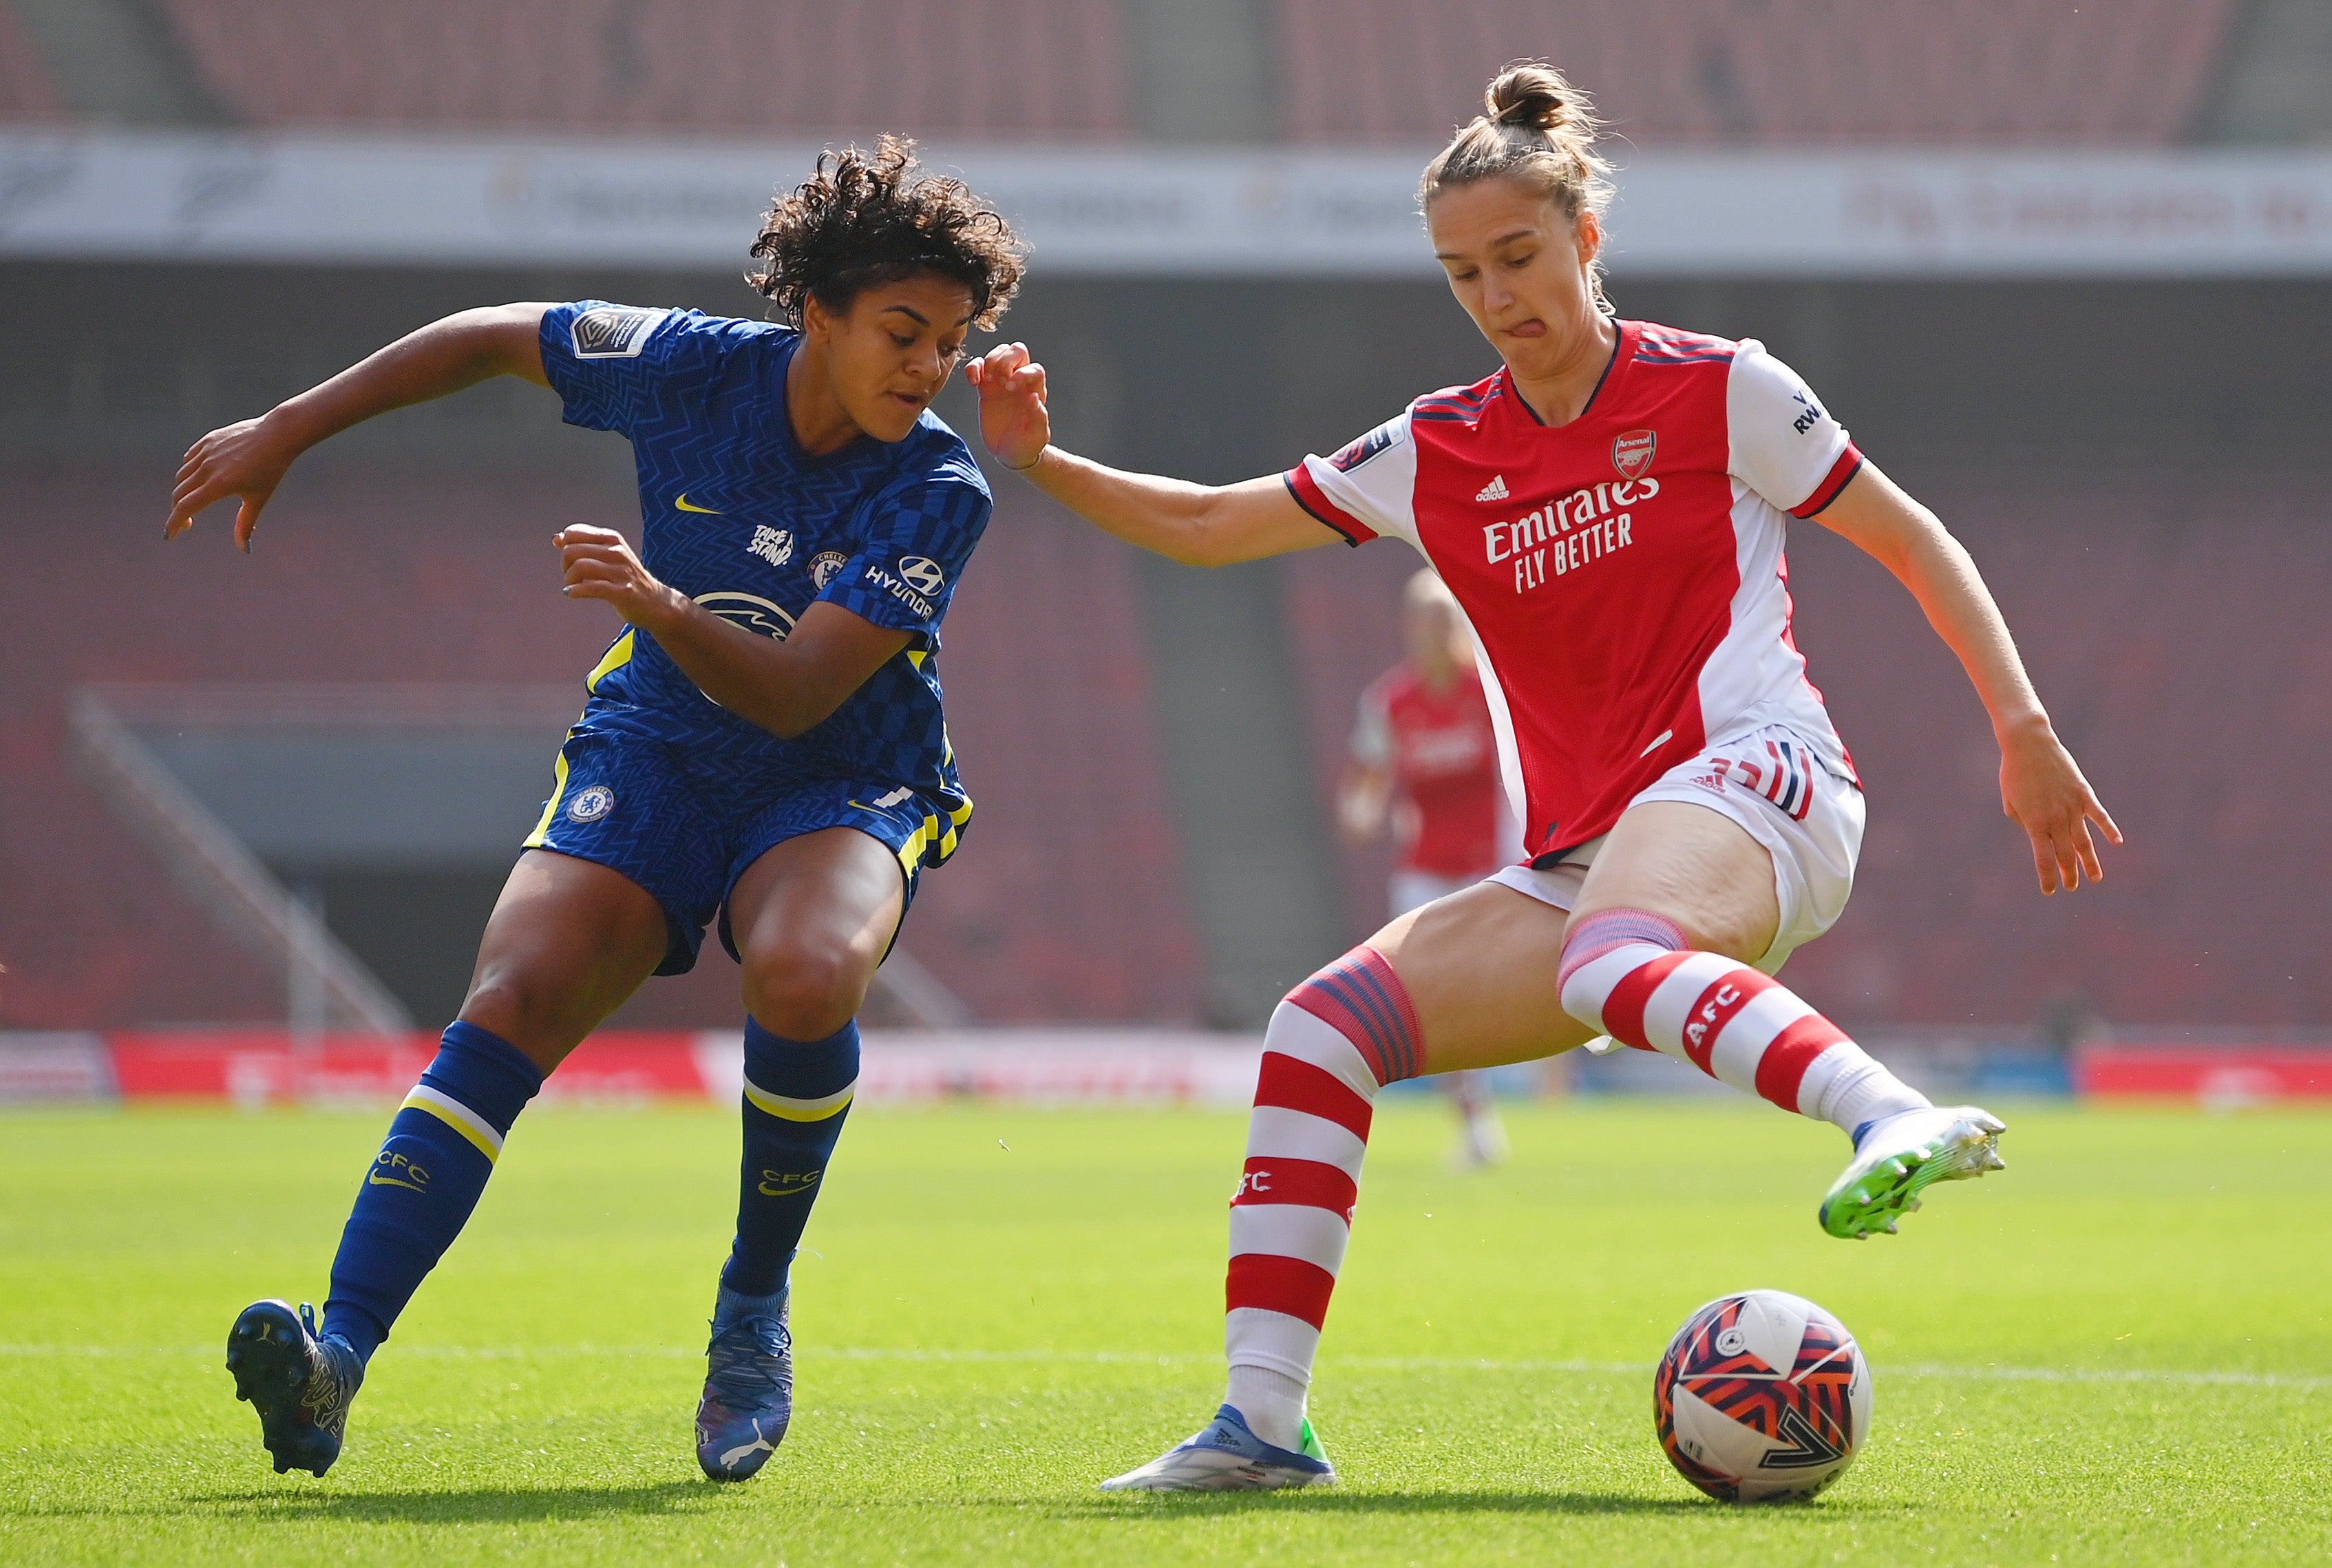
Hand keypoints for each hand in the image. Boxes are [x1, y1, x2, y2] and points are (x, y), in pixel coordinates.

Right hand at [167, 412, 305, 549]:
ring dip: (183, 492)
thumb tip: (245, 550)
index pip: (186, 507)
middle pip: (180, 494)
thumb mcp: (259, 499)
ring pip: (182, 476)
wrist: (277, 435)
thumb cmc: (271, 469)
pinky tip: (198, 479)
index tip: (169, 536)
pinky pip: (189, 459)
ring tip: (195, 501)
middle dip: (178, 511)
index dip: (174, 523)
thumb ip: (246, 524)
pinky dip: (188, 472)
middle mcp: (207, 468)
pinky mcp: (207, 441)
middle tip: (187, 524)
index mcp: (218, 485)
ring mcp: (205, 452)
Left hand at [556, 525, 684, 628]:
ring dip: (569, 580)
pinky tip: (571, 594)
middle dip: (564, 566)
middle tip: (571, 577)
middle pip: (572, 550)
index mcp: (612, 539)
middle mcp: (617, 551)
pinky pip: (591, 588)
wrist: (656, 603)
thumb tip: (557, 539)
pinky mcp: (622, 592)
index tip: (571, 562)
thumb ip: (582, 546)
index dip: (565, 548)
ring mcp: (621, 572)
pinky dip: (575, 591)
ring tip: (573, 587)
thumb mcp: (606, 557)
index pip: (573, 533)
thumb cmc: (626, 579)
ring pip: (579, 567)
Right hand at [964, 342, 1050, 471]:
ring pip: (999, 353)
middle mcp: (1020, 382)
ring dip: (990, 361)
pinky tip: (973, 382)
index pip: (1034, 369)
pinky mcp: (986, 388)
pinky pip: (979, 366)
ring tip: (985, 381)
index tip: (1011, 389)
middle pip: (1017, 351)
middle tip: (998, 381)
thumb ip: (1038, 419)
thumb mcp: (1036, 438)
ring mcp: (1002, 382)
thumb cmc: (1027, 445)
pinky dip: (973, 368)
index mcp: (1035, 391)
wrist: (1011, 453)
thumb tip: (1034, 398)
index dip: (1023, 373)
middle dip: (1006, 360)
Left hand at [1998, 717, 2121, 894]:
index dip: (2047, 877)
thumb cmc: (2013, 772)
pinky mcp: (2083, 793)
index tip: (2050, 891)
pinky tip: (2116, 843)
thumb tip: (2038, 832)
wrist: (2029, 744)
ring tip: (2095, 879)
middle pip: (2065, 855)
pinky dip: (2109, 830)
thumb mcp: (2010, 801)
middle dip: (2068, 874)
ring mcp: (2071, 806)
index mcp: (2033, 823)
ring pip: (2083, 841)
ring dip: (2089, 862)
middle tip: (2071, 887)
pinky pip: (2099, 816)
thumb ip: (2023, 821)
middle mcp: (2054, 818)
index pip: (2043, 859)